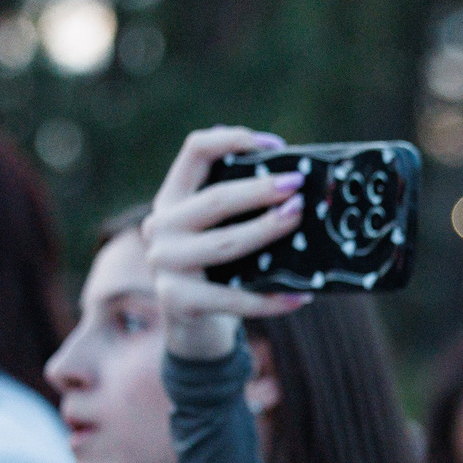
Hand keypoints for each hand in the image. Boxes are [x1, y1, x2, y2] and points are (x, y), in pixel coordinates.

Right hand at [142, 126, 314, 359]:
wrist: (193, 323)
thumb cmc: (218, 264)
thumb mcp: (218, 227)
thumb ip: (238, 201)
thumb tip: (293, 176)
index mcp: (172, 197)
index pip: (196, 150)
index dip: (234, 139)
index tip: (276, 146)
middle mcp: (160, 226)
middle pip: (215, 200)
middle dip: (260, 190)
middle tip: (297, 186)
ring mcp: (165, 264)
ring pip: (225, 244)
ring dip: (266, 230)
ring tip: (299, 219)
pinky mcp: (178, 301)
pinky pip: (233, 299)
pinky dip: (271, 299)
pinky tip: (302, 295)